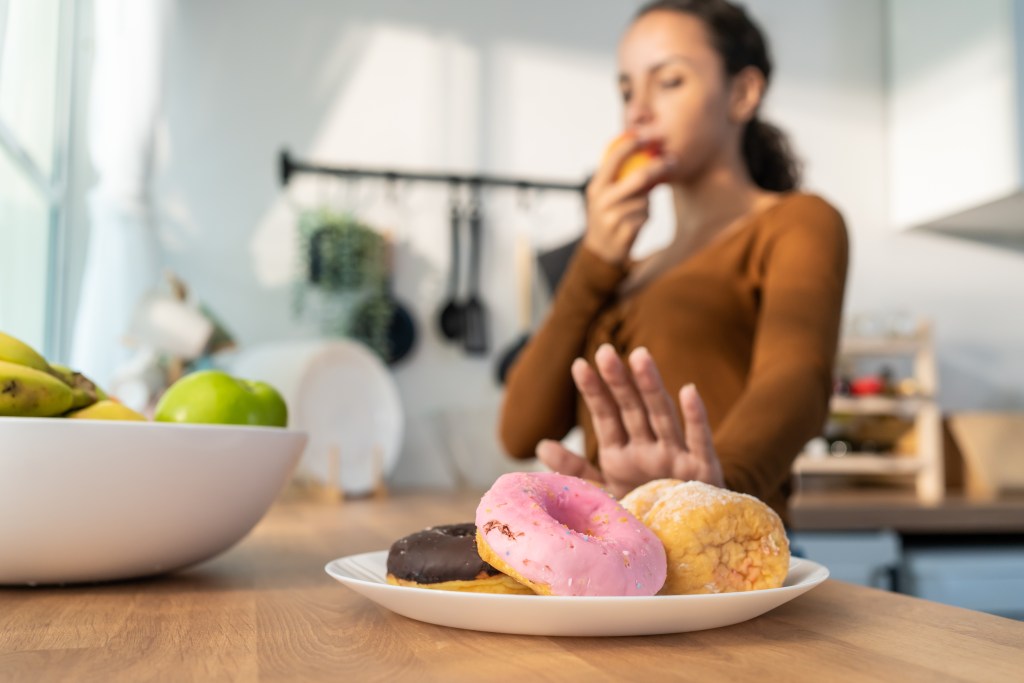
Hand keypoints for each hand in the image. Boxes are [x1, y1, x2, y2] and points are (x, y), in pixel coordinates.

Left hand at [536, 343, 723, 497]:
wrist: (684, 548)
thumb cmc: (644, 513)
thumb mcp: (604, 492)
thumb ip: (576, 470)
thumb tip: (541, 444)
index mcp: (622, 452)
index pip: (606, 415)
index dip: (594, 391)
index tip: (579, 365)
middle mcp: (648, 448)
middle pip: (631, 409)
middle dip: (618, 380)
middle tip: (605, 351)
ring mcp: (675, 457)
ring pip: (661, 416)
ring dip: (651, 387)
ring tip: (640, 356)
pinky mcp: (702, 471)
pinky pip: (699, 442)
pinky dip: (696, 417)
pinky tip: (688, 391)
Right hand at [583, 134, 674, 264]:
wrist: (601, 250)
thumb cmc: (609, 215)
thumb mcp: (606, 195)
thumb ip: (620, 178)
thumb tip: (647, 152)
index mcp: (596, 187)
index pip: (613, 160)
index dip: (630, 145)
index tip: (646, 136)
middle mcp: (602, 201)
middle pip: (637, 178)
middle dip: (657, 167)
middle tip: (672, 161)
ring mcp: (611, 218)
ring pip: (644, 201)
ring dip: (646, 204)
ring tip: (635, 212)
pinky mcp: (623, 233)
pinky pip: (645, 217)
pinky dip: (645, 218)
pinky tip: (634, 224)